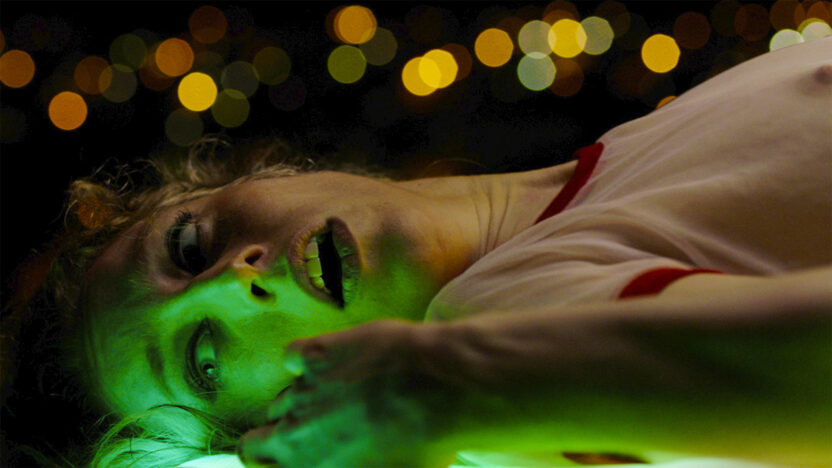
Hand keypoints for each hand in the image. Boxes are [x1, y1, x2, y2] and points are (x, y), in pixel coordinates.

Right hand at [237, 319, 461, 467]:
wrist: (440, 390)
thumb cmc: (423, 445)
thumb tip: (344, 461)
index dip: (276, 467)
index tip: (293, 462)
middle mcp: (294, 439)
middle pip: (253, 445)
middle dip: (272, 443)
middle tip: (305, 438)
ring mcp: (303, 394)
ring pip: (279, 402)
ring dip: (300, 404)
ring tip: (336, 400)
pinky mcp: (317, 355)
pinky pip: (291, 357)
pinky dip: (304, 360)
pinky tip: (326, 362)